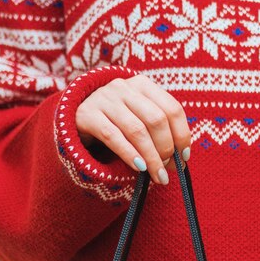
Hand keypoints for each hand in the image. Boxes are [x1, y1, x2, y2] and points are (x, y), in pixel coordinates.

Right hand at [75, 74, 191, 184]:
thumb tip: (180, 161)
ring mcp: (104, 98)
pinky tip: (139, 168)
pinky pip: (113, 137)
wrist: (75, 119)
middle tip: (167, 169)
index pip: (172, 109)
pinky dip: (130, 155)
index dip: (181, 135)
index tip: (184, 157)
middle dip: (166, 148)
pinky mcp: (87, 114)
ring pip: (137, 130)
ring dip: (151, 157)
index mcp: (143, 85)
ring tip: (157, 175)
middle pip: (156, 120)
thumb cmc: (116, 123)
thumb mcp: (139, 122)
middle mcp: (124, 87)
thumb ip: (159, 135)